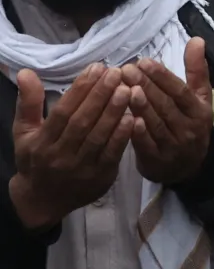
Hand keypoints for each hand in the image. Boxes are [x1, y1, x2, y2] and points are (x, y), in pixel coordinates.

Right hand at [8, 65, 136, 230]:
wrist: (41, 200)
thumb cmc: (34, 158)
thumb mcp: (24, 132)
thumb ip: (28, 102)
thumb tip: (25, 72)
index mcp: (41, 142)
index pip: (63, 111)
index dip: (81, 89)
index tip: (97, 68)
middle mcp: (59, 155)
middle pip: (82, 122)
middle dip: (101, 95)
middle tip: (117, 73)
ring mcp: (80, 168)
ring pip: (99, 136)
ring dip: (115, 112)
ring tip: (128, 89)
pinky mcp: (100, 177)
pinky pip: (112, 154)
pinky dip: (123, 135)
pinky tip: (134, 117)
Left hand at [128, 39, 213, 185]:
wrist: (192, 167)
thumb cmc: (191, 124)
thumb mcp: (200, 98)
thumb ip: (196, 70)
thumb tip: (197, 40)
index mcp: (199, 110)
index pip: (180, 91)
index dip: (162, 76)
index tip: (144, 61)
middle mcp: (188, 127)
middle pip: (165, 105)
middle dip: (146, 86)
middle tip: (125, 70)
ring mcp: (173, 145)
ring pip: (155, 123)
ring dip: (139, 106)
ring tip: (122, 89)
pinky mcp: (157, 160)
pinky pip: (146, 144)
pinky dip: (137, 132)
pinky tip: (126, 120)